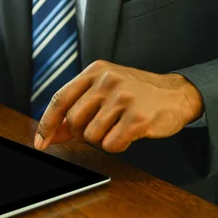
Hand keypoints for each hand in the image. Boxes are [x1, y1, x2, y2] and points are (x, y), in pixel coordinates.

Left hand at [33, 60, 203, 152]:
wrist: (177, 94)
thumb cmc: (136, 93)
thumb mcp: (105, 92)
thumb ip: (77, 108)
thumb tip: (51, 133)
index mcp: (95, 71)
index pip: (60, 98)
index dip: (47, 123)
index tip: (40, 142)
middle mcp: (107, 81)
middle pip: (74, 120)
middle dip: (81, 133)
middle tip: (99, 129)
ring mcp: (123, 98)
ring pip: (91, 135)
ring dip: (101, 140)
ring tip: (117, 127)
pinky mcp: (137, 118)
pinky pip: (111, 145)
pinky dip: (117, 146)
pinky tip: (128, 134)